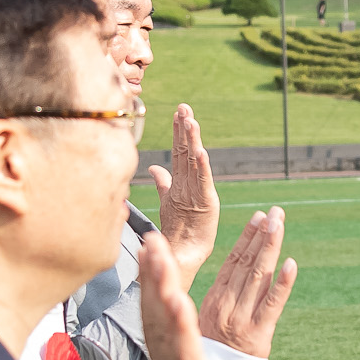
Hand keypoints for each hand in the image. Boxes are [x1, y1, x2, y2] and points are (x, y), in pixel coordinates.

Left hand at [149, 103, 218, 286]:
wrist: (182, 252)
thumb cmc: (178, 229)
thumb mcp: (167, 201)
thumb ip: (163, 182)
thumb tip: (154, 167)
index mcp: (182, 181)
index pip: (179, 152)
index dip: (179, 133)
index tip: (177, 113)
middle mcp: (191, 183)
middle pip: (187, 152)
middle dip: (186, 129)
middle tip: (184, 107)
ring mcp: (199, 192)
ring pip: (195, 162)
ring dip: (193, 141)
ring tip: (191, 121)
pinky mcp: (206, 204)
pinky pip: (203, 182)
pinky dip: (202, 167)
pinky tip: (201, 151)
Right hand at [197, 208, 298, 358]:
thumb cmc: (211, 351)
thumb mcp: (206, 320)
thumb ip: (223, 295)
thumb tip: (238, 268)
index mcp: (214, 299)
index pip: (233, 262)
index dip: (247, 238)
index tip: (259, 217)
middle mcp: (228, 304)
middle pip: (247, 264)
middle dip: (262, 235)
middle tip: (276, 212)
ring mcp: (243, 318)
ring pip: (259, 277)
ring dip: (270, 248)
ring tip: (280, 225)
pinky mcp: (260, 334)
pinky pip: (273, 305)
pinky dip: (283, 284)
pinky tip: (292, 264)